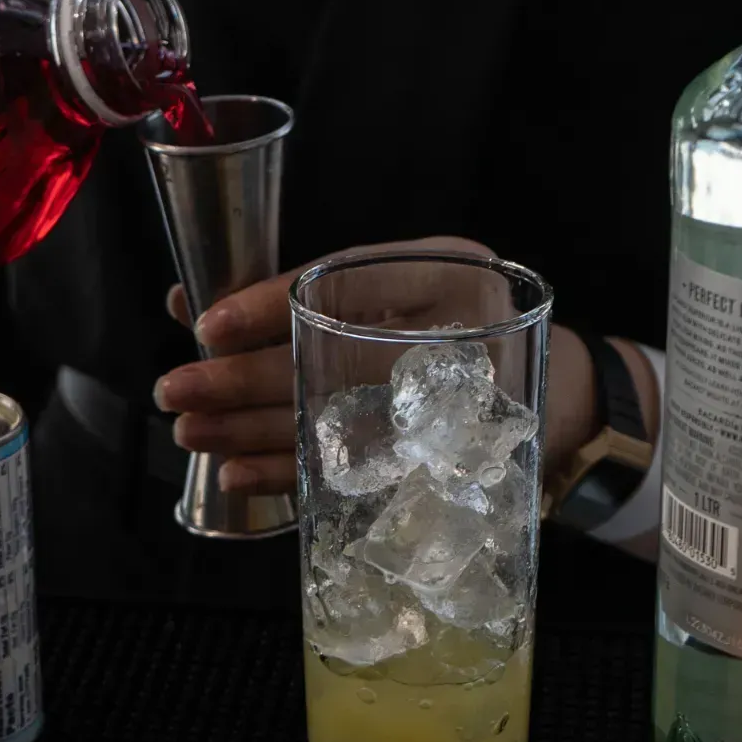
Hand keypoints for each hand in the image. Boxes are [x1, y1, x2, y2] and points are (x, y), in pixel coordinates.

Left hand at [152, 239, 620, 497]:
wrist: (567, 397)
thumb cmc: (458, 325)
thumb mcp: (402, 286)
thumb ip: (305, 293)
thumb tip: (187, 305)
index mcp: (451, 268)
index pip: (348, 281)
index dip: (269, 304)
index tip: (206, 326)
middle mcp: (463, 329)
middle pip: (333, 357)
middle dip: (243, 379)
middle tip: (175, 389)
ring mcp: (459, 403)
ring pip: (335, 417)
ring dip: (250, 430)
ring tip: (189, 430)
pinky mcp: (446, 464)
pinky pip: (354, 470)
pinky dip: (289, 472)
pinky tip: (236, 472)